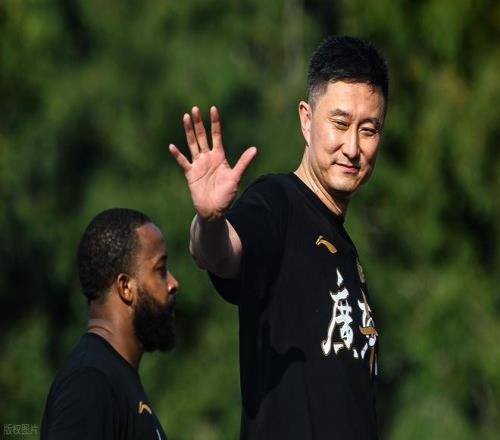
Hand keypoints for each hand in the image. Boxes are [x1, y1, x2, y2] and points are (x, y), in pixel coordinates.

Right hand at [169, 106, 256, 220]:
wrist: (214, 210)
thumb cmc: (226, 195)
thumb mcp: (236, 177)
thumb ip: (243, 163)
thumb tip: (254, 149)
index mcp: (219, 157)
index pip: (216, 136)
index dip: (214, 123)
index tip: (213, 109)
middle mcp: (207, 158)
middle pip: (202, 136)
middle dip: (198, 123)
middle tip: (195, 109)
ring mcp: (198, 164)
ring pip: (192, 144)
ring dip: (188, 132)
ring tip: (185, 118)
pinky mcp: (190, 174)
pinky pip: (183, 162)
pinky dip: (177, 155)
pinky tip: (172, 146)